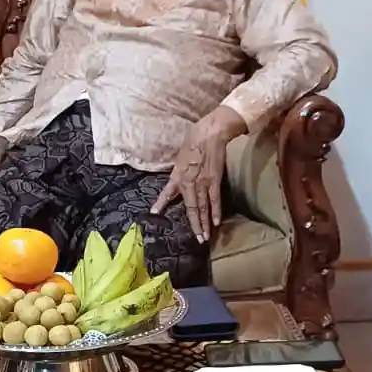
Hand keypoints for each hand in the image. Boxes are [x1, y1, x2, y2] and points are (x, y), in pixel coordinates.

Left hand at [152, 108, 244, 243]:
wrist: (209, 133)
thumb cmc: (194, 140)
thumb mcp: (180, 156)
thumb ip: (179, 169)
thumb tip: (178, 175)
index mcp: (178, 176)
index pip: (167, 193)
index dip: (161, 204)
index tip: (154, 213)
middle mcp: (189, 183)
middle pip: (191, 208)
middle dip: (194, 225)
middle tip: (197, 239)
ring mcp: (202, 183)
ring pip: (202, 208)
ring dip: (204, 223)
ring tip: (205, 236)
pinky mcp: (214, 181)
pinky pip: (215, 200)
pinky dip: (216, 211)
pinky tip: (216, 222)